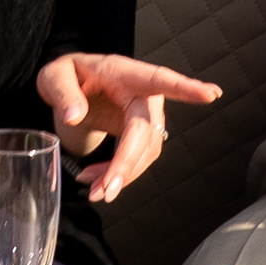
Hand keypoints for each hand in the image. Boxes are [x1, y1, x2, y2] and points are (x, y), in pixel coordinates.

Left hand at [37, 49, 218, 204]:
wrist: (71, 89)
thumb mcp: (54, 77)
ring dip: (123, 175)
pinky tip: (97, 180)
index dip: (185, 88)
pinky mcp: (142, 134)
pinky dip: (119, 174)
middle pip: (145, 132)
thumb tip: (75, 116)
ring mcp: (145, 115)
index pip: (158, 79)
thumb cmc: (67, 76)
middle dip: (128, 164)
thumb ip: (63, 93)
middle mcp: (142, 94)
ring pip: (146, 151)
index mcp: (124, 73)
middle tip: (105, 192)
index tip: (211, 95)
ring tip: (94, 191)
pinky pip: (139, 158)